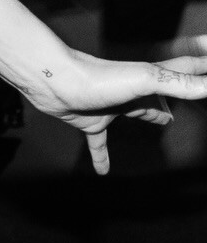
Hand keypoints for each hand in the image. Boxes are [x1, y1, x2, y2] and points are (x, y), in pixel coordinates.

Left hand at [22, 41, 206, 173]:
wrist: (51, 80)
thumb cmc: (95, 76)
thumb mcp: (143, 80)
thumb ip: (177, 83)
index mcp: (149, 79)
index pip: (183, 73)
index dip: (201, 70)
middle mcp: (133, 90)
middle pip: (162, 93)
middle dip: (178, 94)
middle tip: (194, 96)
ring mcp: (112, 105)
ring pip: (136, 112)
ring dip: (150, 116)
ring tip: (165, 122)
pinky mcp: (90, 121)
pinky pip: (99, 142)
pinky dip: (103, 156)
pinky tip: (103, 172)